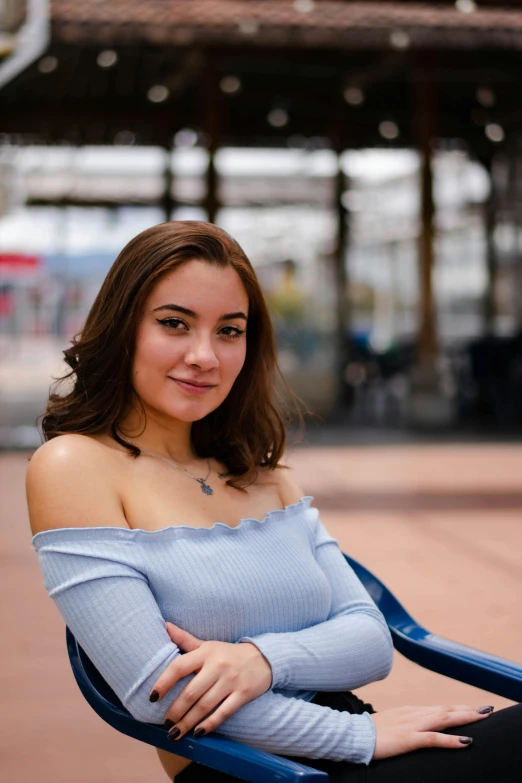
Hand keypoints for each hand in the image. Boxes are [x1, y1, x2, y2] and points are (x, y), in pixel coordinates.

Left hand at [150, 622, 271, 740]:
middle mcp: (217, 666)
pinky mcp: (243, 694)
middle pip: (191, 692)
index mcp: (206, 653)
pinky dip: (209, 724)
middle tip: (164, 722)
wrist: (263, 657)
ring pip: (205, 705)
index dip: (164, 682)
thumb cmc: (228, 653)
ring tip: (174, 733)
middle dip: (175, 710)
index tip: (153, 697)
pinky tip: (198, 733)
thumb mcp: (208, 645)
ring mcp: (231, 681)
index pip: (180, 667)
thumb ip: (185, 639)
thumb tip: (165, 625)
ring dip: (188, 722)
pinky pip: (223, 712)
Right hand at [371, 703, 494, 759]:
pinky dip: (451, 740)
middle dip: (468, 710)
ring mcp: (411, 725)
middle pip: (446, 710)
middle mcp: (413, 714)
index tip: (473, 709)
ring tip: (483, 716)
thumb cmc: (368, 733)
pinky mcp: (408, 739)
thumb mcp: (390, 725)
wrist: (351, 735)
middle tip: (487, 709)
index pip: (439, 708)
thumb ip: (404, 723)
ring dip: (466, 717)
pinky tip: (466, 741)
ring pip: (444, 719)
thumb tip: (414, 727)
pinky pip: (434, 739)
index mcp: (409, 711)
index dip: (458, 708)